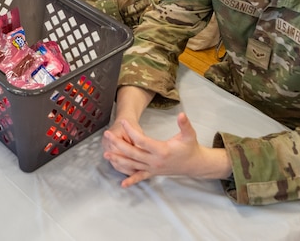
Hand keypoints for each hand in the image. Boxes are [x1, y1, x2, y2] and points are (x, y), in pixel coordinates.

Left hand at [103, 113, 230, 186]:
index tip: (122, 122)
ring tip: (106, 155)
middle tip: (107, 135)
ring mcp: (153, 168)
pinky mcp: (153, 173)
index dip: (131, 131)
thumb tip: (182, 114)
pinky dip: (131, 180)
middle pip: (133, 153)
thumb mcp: (189, 134)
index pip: (141, 140)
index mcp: (161, 150)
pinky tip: (122, 184)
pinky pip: (140, 177)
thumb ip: (184, 125)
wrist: (194, 164)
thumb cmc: (190, 148)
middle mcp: (155, 161)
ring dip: (118, 160)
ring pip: (133, 165)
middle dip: (118, 144)